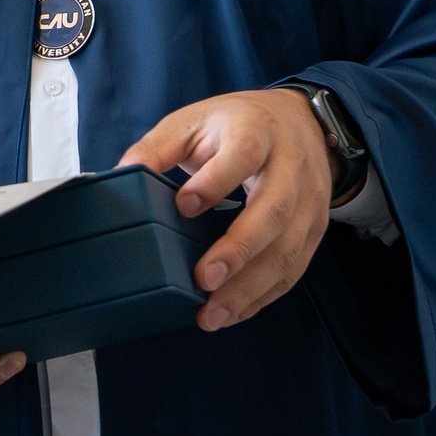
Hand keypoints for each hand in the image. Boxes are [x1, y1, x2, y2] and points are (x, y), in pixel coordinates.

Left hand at [119, 89, 333, 332]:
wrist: (299, 122)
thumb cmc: (236, 125)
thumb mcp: (194, 121)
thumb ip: (158, 147)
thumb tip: (120, 175)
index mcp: (257, 131)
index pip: (243, 154)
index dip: (214, 182)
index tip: (183, 207)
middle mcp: (291, 166)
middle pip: (273, 210)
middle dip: (239, 249)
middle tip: (204, 280)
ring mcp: (309, 201)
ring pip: (288, 249)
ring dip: (250, 287)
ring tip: (213, 314)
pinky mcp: (315, 230)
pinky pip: (294, 269)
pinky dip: (263, 295)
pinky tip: (233, 312)